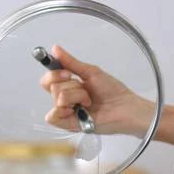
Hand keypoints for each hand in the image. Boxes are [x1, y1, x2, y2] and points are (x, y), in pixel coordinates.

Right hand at [39, 44, 153, 136]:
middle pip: (51, 87)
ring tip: (89, 101)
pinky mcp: (68, 125)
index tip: (68, 73)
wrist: (125, 107)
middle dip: (71, 85)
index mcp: (68, 86)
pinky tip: (78, 109)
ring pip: (57, 98)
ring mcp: (66, 112)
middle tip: (85, 89)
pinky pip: (52, 117)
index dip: (54, 73)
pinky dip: (64, 109)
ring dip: (76, 96)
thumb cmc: (112, 91)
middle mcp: (65, 99)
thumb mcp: (90, 72)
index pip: (48, 79)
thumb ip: (70, 62)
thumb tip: (55, 49)